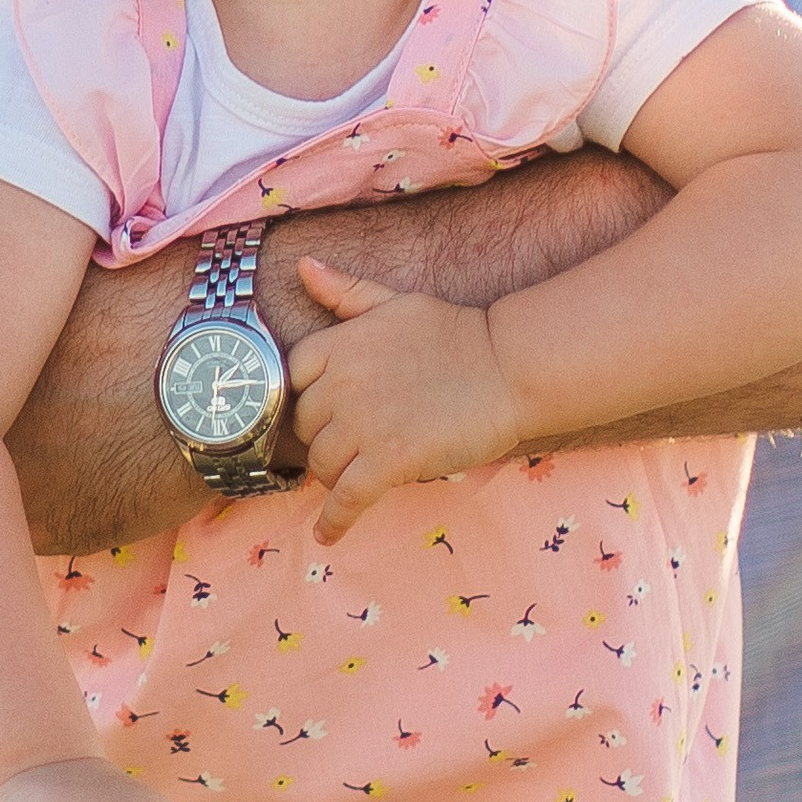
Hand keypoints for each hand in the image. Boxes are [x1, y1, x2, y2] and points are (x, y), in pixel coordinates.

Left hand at [288, 259, 524, 538]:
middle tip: (358, 443)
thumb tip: (303, 266)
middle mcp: (341, 384)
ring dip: (336, 475)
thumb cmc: (454, 334)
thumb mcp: (393, 302)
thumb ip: (346, 292)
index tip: (332, 410)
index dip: (312, 398)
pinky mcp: (389, 461)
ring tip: (358, 477)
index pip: (294, 380)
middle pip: (308, 428)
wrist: (506, 368)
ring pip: (323, 465)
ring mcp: (364, 425)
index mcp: (338, 344)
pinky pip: (347, 499)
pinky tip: (328, 535)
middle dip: (327, 438)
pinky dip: (334, 521)